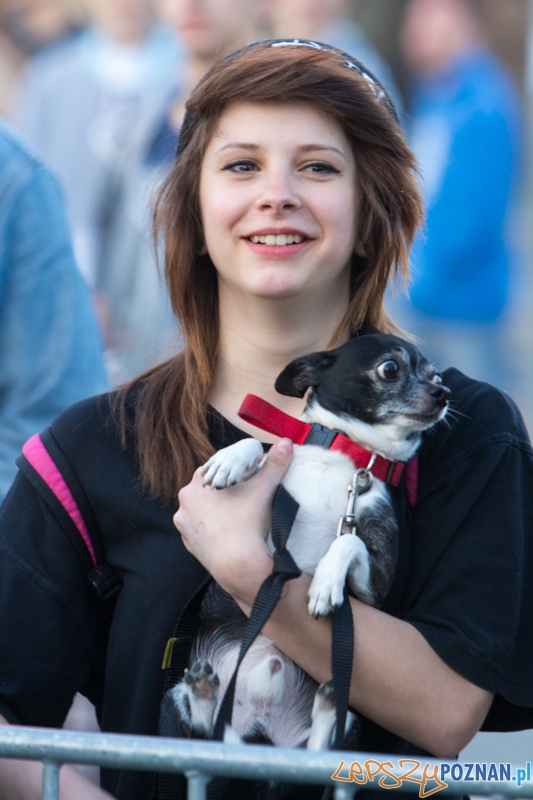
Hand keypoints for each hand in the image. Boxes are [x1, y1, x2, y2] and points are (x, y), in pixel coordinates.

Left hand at [174, 439, 292, 602]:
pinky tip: (228, 532)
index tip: (246, 479)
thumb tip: (285, 444)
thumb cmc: (248, 522)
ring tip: (237, 516)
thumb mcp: (265, 488)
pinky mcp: (189, 543)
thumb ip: (274, 463)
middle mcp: (186, 500)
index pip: (217, 468)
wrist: (238, 563)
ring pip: (203, 511)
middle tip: (244, 498)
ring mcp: (185, 524)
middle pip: (208, 489)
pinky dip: (212, 530)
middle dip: (224, 491)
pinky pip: (201, 531)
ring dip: (217, 511)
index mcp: (200, 481)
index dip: (233, 472)